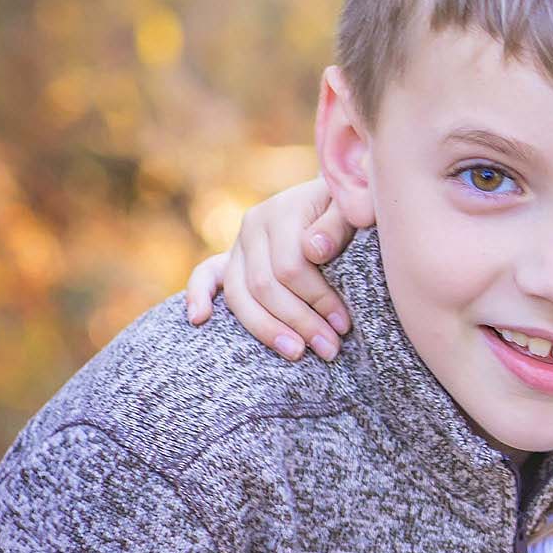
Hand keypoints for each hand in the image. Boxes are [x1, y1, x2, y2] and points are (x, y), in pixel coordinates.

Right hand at [184, 176, 361, 359]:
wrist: (335, 199)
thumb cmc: (350, 210)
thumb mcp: (354, 209)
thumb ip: (338, 225)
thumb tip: (314, 250)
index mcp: (282, 212)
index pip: (291, 267)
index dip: (318, 301)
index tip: (343, 326)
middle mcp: (254, 227)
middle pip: (265, 286)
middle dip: (299, 322)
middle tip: (329, 349)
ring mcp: (239, 244)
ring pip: (240, 294)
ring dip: (267, 329)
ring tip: (297, 353)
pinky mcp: (231, 258)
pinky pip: (206, 275)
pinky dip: (198, 296)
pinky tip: (199, 319)